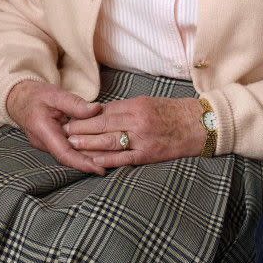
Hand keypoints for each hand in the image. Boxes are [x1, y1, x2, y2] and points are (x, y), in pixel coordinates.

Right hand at [5, 80, 104, 174]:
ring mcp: (48, 144)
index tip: (99, 169)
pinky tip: (100, 151)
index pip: (64, 153)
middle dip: (91, 163)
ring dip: (89, 158)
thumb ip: (75, 103)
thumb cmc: (35, 95)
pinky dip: (84, 150)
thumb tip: (96, 109)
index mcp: (43, 131)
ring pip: (70, 155)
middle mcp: (44, 143)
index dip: (82, 163)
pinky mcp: (53, 142)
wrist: (19, 99)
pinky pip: (69, 149)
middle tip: (114, 164)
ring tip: (112, 160)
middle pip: (70, 157)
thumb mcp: (54, 94)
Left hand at [63, 96, 204, 167]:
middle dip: (81, 128)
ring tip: (72, 144)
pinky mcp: (148, 154)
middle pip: (103, 124)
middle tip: (63, 130)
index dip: (85, 115)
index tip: (69, 117)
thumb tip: (102, 114)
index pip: (104, 111)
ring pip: (110, 140)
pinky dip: (107, 159)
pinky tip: (93, 160)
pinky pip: (124, 158)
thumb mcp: (150, 103)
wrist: (199, 124)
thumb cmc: (174, 112)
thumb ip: (127, 109)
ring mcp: (142, 138)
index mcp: (136, 105)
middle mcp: (137, 120)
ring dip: (88, 143)